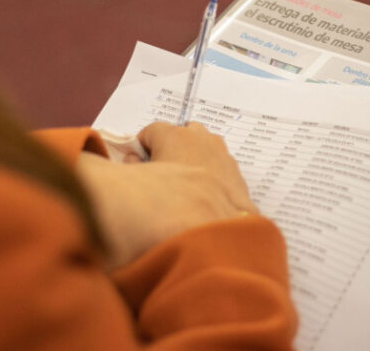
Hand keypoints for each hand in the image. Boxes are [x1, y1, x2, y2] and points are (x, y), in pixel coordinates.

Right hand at [77, 122, 255, 269]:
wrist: (219, 238)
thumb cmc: (170, 211)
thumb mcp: (138, 186)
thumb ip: (132, 168)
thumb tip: (133, 161)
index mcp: (176, 136)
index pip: (151, 131)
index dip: (140, 148)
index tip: (138, 165)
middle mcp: (203, 139)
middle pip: (180, 134)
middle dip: (169, 150)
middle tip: (159, 176)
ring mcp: (223, 155)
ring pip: (203, 148)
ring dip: (191, 160)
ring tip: (182, 189)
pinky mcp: (238, 175)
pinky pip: (219, 166)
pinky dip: (210, 175)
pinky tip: (201, 201)